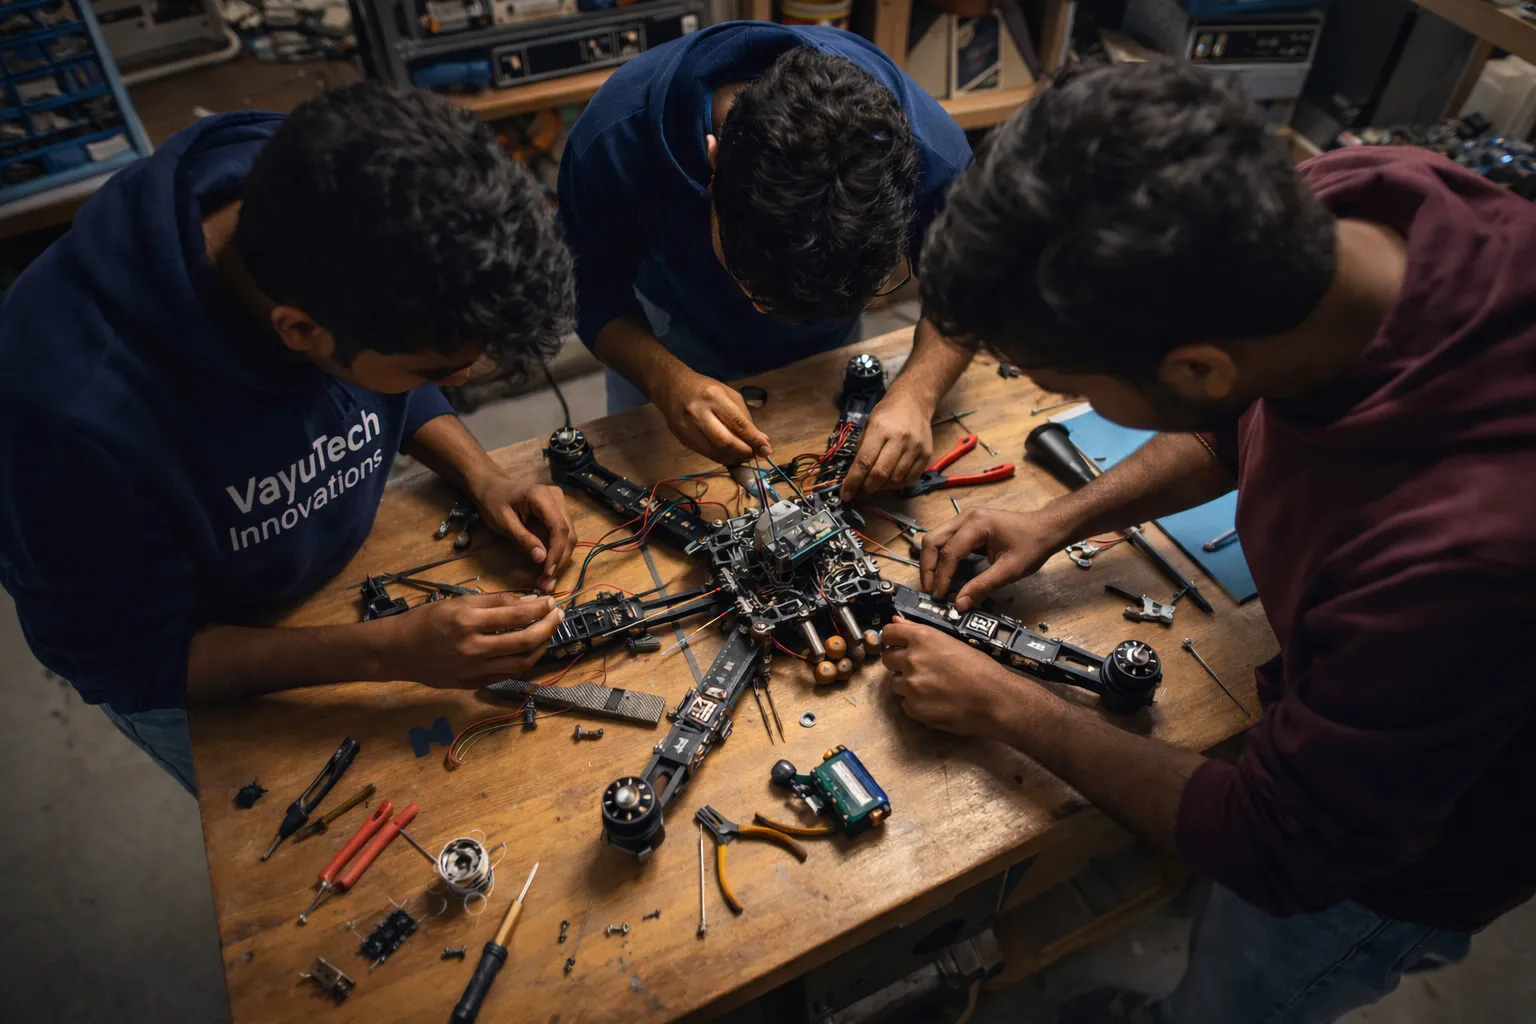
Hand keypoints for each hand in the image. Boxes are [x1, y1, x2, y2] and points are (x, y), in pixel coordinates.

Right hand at [387, 593, 563, 687]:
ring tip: (548, 633)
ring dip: (541, 647)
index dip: (540, 608)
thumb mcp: (458, 602)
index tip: (551, 602)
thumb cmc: (426, 621)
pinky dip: (524, 662)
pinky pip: (508, 674)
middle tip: (558, 616)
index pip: (516, 615)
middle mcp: (473, 647)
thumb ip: (494, 602)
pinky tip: (530, 650)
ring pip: (521, 662)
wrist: (399, 650)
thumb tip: (527, 602)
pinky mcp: (473, 683)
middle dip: (548, 627)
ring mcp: (474, 669)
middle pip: (525, 640)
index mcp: (468, 621)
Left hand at [468, 477, 574, 592]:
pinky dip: (557, 553)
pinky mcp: (558, 512)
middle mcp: (557, 498)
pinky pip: (563, 535)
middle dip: (560, 560)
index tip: (548, 572)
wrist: (492, 487)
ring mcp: (560, 504)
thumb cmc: (493, 502)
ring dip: (560, 560)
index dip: (557, 552)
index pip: (559, 527)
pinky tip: (548, 568)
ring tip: (548, 581)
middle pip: (569, 533)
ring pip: (569, 536)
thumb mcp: (504, 522)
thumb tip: (542, 559)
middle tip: (548, 583)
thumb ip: (524, 539)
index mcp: (542, 497)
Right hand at [653, 370, 771, 464]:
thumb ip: (745, 417)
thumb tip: (761, 440)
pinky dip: (721, 457)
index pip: (738, 424)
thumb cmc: (704, 389)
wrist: (671, 387)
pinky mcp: (683, 439)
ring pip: (715, 452)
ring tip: (743, 456)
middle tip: (754, 455)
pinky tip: (729, 455)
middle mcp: (699, 413)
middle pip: (726, 442)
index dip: (754, 440)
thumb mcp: (728, 394)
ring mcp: (688, 428)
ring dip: (733, 458)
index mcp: (714, 398)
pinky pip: (706, 454)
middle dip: (744, 453)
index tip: (767, 450)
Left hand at [840, 392, 932, 499]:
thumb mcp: (868, 425)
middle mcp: (899, 439)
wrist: (913, 402)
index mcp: (880, 430)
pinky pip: (911, 478)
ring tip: (875, 485)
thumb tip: (855, 476)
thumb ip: (862, 449)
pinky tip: (890, 481)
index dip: (853, 481)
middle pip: (880, 474)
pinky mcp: (926, 454)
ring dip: (882, 488)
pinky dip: (898, 485)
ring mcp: (915, 447)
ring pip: (896, 479)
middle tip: (860, 492)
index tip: (845, 494)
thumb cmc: (887, 413)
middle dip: (867, 488)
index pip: (864, 461)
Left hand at [880, 617, 1025, 736]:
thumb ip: (920, 632)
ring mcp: (911, 686)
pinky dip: (916, 703)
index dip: (893, 639)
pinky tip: (935, 701)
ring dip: (908, 684)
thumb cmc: (981, 669)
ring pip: (896, 683)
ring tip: (932, 687)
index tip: (899, 644)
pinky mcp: (914, 709)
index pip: (889, 633)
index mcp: (922, 638)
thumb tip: (897, 621)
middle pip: (887, 658)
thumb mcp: (952, 642)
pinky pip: (905, 703)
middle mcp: (912, 660)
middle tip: (920, 668)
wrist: (995, 699)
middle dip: (899, 663)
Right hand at [922, 507, 1069, 609]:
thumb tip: (960, 604)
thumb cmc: (1032, 545)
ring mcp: (965, 518)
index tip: (940, 597)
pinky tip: (944, 573)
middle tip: (930, 590)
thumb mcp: (1009, 570)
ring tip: (934, 584)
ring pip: (935, 538)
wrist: (1046, 528)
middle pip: (932, 540)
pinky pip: (945, 539)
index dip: (942, 577)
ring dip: (931, 561)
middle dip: (928, 567)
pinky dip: (940, 556)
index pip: (949, 552)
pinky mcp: (967, 524)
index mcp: (977, 524)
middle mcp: (966, 517)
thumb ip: (982, 586)